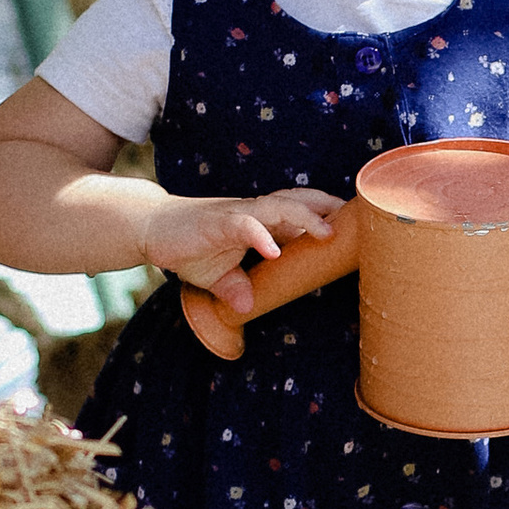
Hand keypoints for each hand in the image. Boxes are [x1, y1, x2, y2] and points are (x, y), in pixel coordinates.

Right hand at [135, 183, 341, 315]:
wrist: (152, 227)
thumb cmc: (189, 246)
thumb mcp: (217, 275)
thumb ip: (236, 288)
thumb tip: (247, 307)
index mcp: (258, 220)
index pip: (298, 210)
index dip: (326, 215)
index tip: (354, 227)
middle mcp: (252, 212)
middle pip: (297, 201)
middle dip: (327, 208)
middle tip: (356, 221)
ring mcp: (236, 214)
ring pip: (277, 207)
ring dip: (303, 217)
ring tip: (326, 233)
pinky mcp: (216, 222)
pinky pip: (243, 225)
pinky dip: (260, 236)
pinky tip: (272, 251)